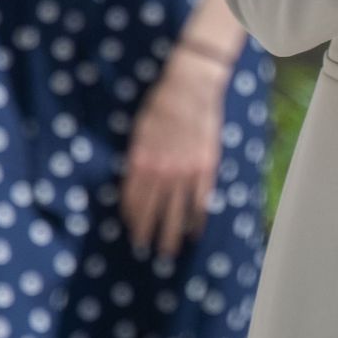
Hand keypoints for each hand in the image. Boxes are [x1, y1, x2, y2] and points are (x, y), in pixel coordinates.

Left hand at [121, 45, 227, 258]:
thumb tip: (135, 179)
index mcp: (141, 161)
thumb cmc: (160, 103)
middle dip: (148, 233)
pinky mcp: (206, 167)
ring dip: (172, 233)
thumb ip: (137, 158)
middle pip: (153, 211)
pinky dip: (198, 218)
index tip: (131, 231)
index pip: (132, 200)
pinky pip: (201, 200)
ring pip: (177, 211)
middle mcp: (162, 171)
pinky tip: (195, 231)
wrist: (190, 86)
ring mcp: (186, 171)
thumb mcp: (139, 130)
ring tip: (169, 251)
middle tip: (147, 250)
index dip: (131, 218)